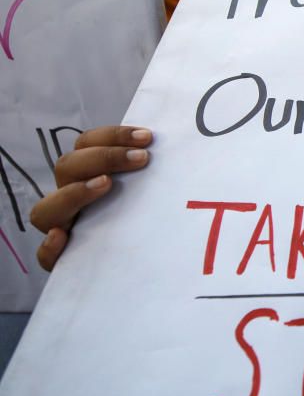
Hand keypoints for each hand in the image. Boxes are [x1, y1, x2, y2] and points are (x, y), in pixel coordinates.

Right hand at [29, 126, 152, 270]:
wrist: (149, 258)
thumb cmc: (150, 213)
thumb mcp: (150, 187)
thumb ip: (150, 167)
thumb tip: (166, 144)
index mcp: (87, 173)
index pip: (86, 143)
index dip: (113, 136)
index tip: (147, 137)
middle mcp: (70, 197)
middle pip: (66, 167)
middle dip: (104, 157)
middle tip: (141, 158)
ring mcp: (64, 227)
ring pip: (45, 210)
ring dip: (74, 193)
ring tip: (105, 185)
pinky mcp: (65, 260)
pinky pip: (45, 256)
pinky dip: (50, 247)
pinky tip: (62, 238)